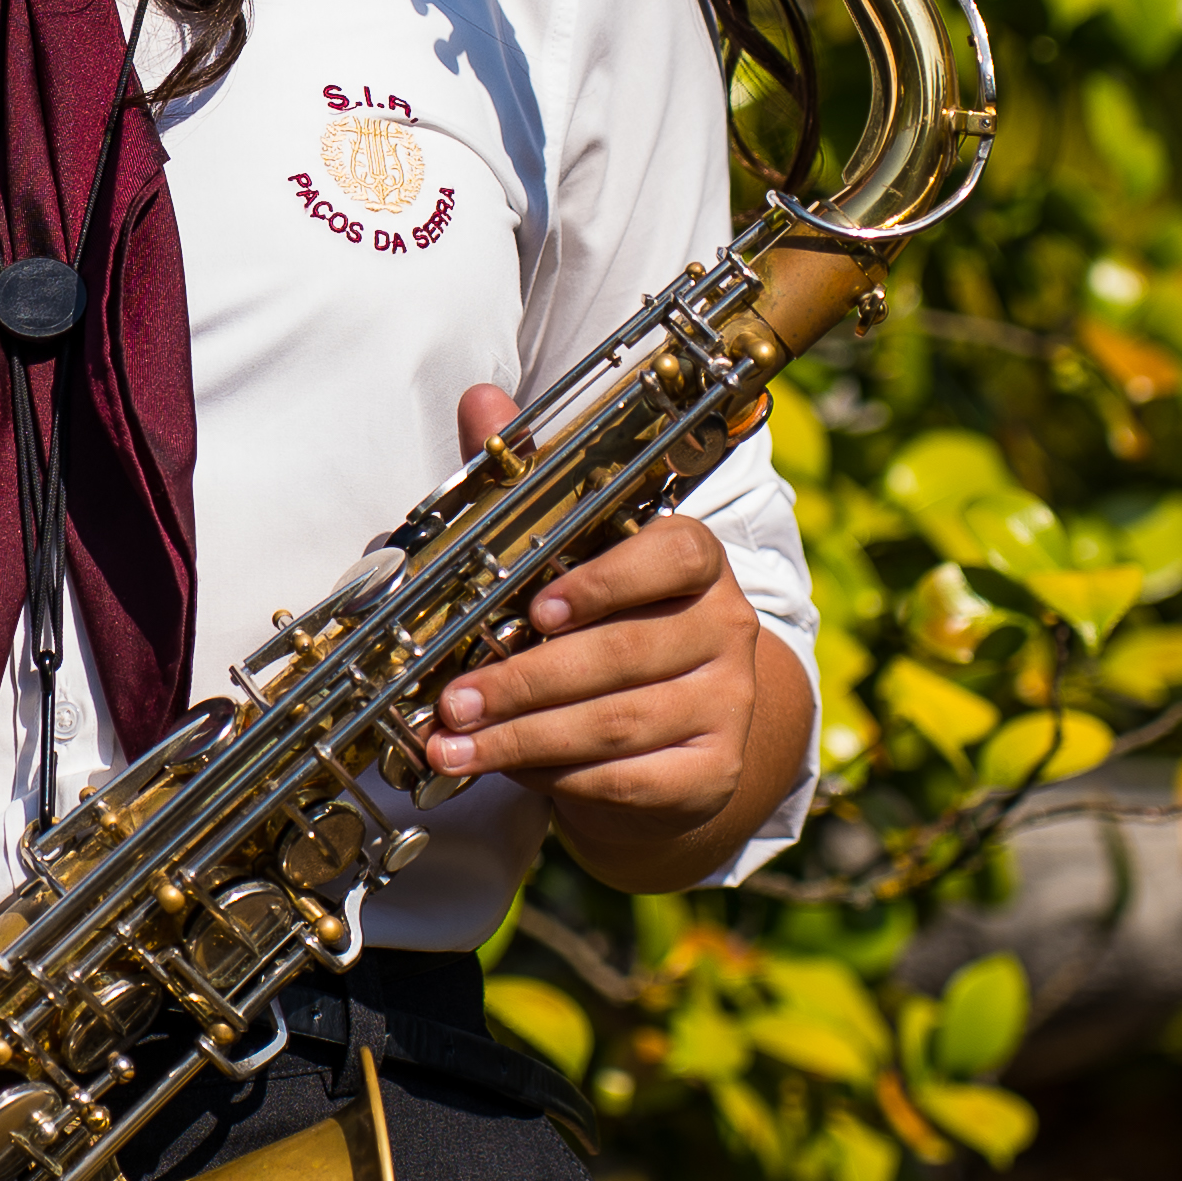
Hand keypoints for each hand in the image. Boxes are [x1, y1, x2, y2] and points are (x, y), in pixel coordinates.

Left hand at [421, 383, 783, 874]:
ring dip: (525, 735)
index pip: (674, 556)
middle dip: (527, 678)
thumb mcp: (564, 551)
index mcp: (696, 560)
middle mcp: (726, 627)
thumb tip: (482, 400)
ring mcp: (727, 702)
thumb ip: (524, 479)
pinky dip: (560, 780)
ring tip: (454, 742)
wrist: (669, 732)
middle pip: (626, 652)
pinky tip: (506, 772)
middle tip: (455, 698)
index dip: (605, 582)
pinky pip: (630, 779)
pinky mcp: (712, 771)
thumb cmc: (598, 624)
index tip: (536, 610)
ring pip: (619, 722)